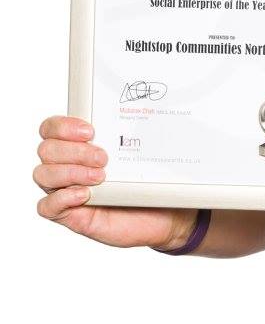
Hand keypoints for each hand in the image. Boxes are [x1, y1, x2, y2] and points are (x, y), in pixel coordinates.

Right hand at [34, 115, 196, 249]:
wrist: (163, 214)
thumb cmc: (149, 180)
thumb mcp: (143, 152)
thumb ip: (134, 132)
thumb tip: (146, 109)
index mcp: (78, 144)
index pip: (51, 128)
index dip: (63, 126)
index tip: (91, 131)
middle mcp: (67, 165)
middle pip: (46, 150)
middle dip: (74, 151)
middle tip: (103, 158)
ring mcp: (66, 190)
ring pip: (43, 175)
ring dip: (70, 172)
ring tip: (100, 177)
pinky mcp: (69, 214)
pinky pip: (46, 206)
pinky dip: (62, 198)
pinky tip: (84, 195)